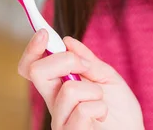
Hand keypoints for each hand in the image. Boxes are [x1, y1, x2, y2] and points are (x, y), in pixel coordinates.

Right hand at [18, 30, 143, 129]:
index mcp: (59, 87)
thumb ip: (88, 61)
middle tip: (86, 68)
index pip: (33, 67)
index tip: (44, 32)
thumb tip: (67, 41)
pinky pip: (83, 110)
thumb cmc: (119, 111)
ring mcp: (60, 121)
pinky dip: (99, 108)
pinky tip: (102, 117)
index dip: (32, 49)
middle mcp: (54, 104)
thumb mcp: (107, 78)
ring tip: (101, 102)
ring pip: (68, 90)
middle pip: (37, 71)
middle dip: (65, 60)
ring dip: (94, 91)